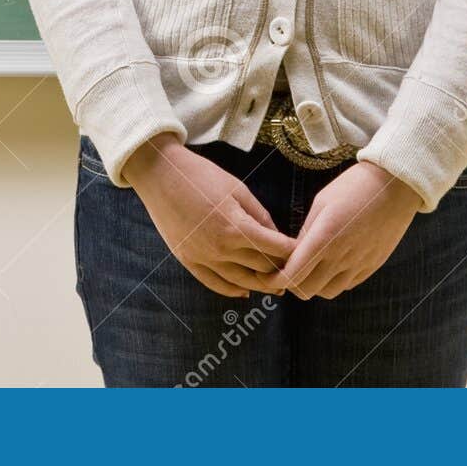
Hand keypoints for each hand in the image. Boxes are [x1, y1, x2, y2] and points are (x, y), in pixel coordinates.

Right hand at [123, 134, 296, 297]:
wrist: (160, 174)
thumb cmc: (200, 175)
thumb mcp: (236, 188)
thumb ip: (259, 215)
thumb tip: (276, 237)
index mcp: (236, 227)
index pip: (275, 250)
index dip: (293, 253)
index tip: (306, 253)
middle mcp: (220, 248)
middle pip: (261, 269)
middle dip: (281, 270)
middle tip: (296, 270)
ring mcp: (203, 257)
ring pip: (241, 283)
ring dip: (261, 285)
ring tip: (276, 285)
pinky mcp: (188, 260)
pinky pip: (215, 284)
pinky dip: (233, 290)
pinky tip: (244, 291)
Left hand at [271, 161, 423, 299]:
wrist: (394, 186)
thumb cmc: (354, 186)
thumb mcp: (322, 202)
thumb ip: (307, 230)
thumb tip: (295, 252)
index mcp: (325, 237)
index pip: (294, 274)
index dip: (277, 279)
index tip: (268, 274)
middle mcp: (341, 257)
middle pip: (308, 290)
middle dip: (292, 284)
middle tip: (286, 270)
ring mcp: (359, 265)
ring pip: (327, 292)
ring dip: (313, 285)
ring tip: (308, 269)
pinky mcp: (372, 266)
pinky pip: (347, 285)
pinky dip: (333, 282)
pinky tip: (330, 266)